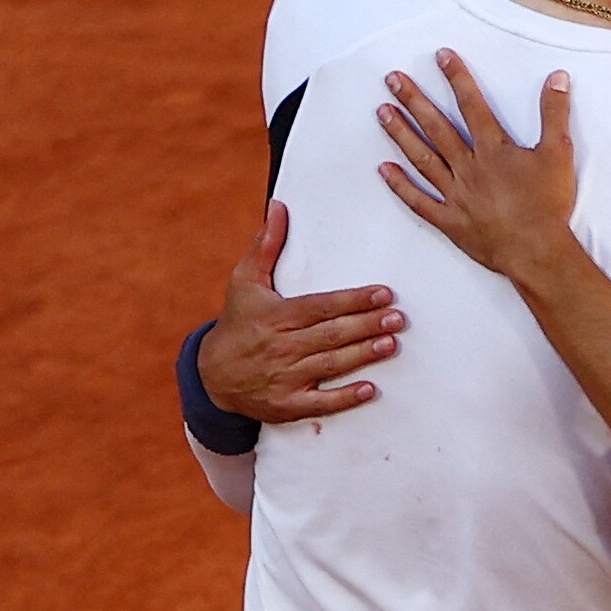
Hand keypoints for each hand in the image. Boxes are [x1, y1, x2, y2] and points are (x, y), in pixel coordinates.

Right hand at [198, 200, 404, 421]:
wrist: (212, 376)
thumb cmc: (237, 321)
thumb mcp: (244, 281)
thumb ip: (266, 245)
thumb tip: (279, 206)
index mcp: (275, 316)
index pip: (321, 306)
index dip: (353, 300)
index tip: (383, 293)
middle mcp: (281, 346)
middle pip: (331, 334)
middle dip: (367, 325)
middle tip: (398, 318)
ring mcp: (284, 378)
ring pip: (330, 365)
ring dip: (363, 355)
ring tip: (391, 344)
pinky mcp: (287, 405)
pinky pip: (320, 403)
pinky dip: (344, 398)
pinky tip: (369, 390)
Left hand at [376, 48, 576, 277]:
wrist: (536, 250)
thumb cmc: (548, 204)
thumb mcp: (559, 153)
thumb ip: (555, 114)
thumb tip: (556, 77)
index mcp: (493, 149)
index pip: (471, 105)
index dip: (457, 78)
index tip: (440, 56)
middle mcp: (468, 167)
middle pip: (436, 128)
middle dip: (414, 100)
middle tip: (391, 79)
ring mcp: (456, 195)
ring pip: (422, 159)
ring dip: (401, 134)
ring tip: (382, 112)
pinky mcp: (450, 221)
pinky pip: (420, 201)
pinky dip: (401, 186)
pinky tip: (384, 169)